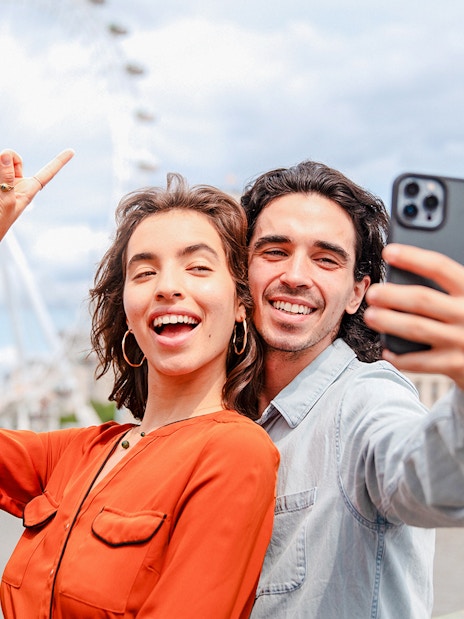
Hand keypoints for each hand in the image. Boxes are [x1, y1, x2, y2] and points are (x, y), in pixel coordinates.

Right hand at [0, 148, 74, 240]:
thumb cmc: (0, 222)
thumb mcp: (7, 201)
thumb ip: (6, 177)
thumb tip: (6, 155)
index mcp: (29, 189)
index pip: (47, 173)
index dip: (59, 161)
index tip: (72, 151)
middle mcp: (17, 181)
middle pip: (15, 158)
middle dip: (6, 159)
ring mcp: (4, 179)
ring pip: (1, 160)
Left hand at [364, 243, 463, 388]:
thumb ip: (448, 285)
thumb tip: (405, 265)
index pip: (440, 267)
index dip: (412, 258)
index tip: (388, 252)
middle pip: (423, 299)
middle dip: (393, 295)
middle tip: (372, 293)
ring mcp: (461, 340)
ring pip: (417, 328)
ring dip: (389, 322)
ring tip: (370, 316)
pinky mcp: (455, 364)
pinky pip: (420, 362)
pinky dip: (399, 357)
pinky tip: (385, 351)